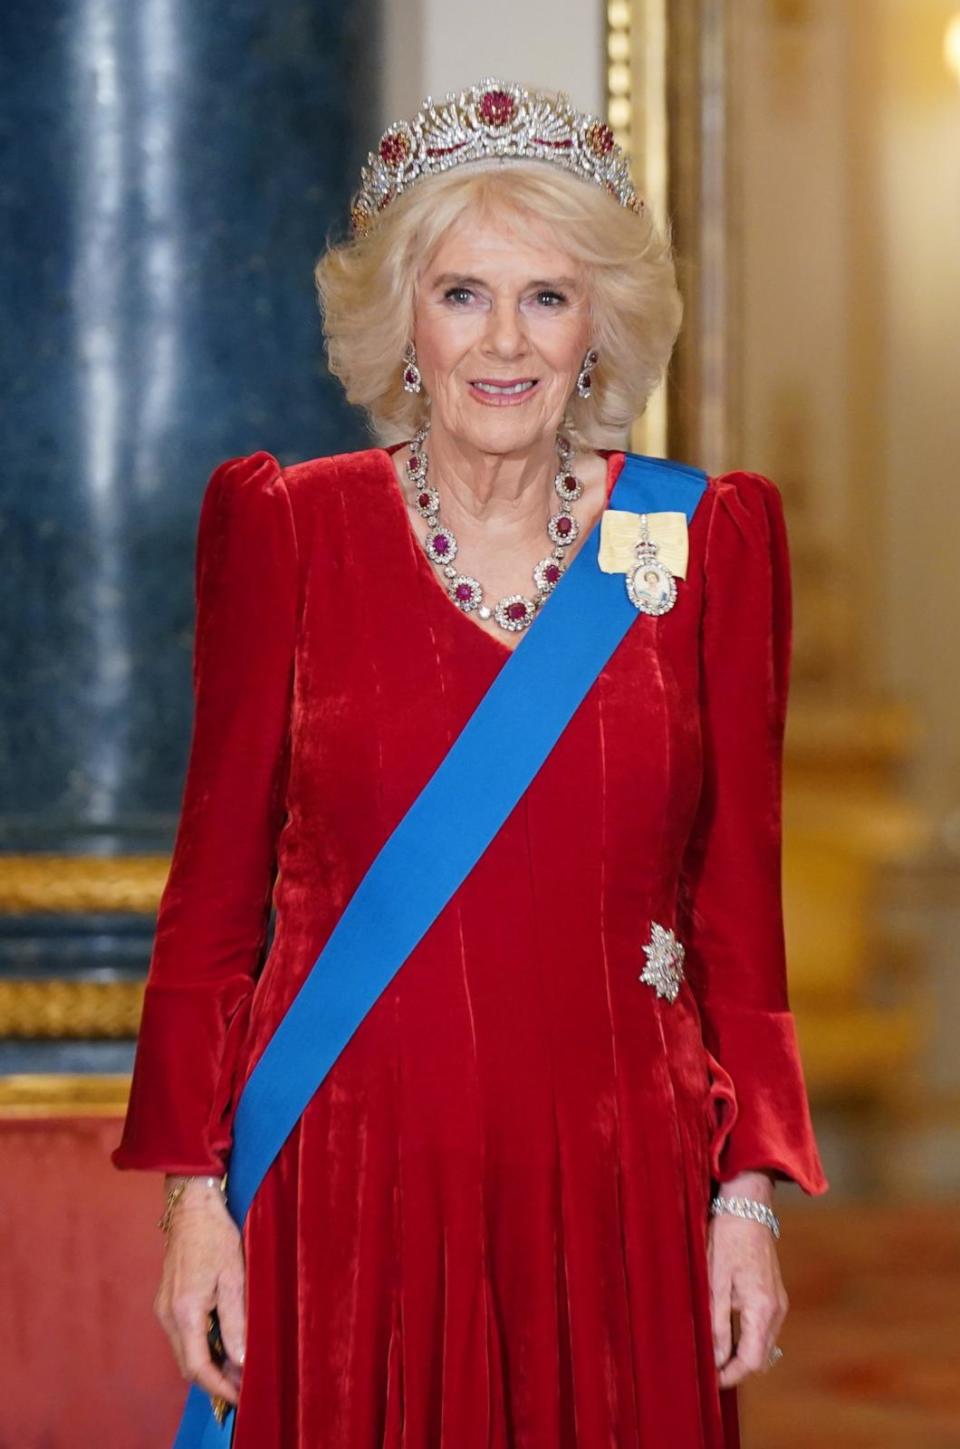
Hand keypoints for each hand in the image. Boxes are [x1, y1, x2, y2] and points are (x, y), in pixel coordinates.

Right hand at [154, 1177, 245, 1406]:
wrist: (190, 1206)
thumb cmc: (215, 1235)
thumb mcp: (234, 1276)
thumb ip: (235, 1320)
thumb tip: (240, 1360)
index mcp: (185, 1310)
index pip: (199, 1366)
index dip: (219, 1387)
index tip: (240, 1397)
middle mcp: (168, 1315)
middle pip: (188, 1364)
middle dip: (215, 1380)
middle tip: (244, 1386)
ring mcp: (164, 1308)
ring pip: (185, 1352)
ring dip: (209, 1364)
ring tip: (238, 1367)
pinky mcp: (167, 1301)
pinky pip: (183, 1336)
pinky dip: (202, 1346)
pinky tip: (223, 1343)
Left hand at [707, 1171, 787, 1388]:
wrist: (747, 1209)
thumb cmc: (727, 1240)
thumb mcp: (714, 1281)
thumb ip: (716, 1323)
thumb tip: (714, 1359)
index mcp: (762, 1309)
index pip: (751, 1361)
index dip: (730, 1375)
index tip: (708, 1380)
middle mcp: (776, 1310)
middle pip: (760, 1358)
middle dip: (735, 1367)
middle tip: (707, 1368)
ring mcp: (778, 1303)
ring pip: (762, 1345)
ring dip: (741, 1353)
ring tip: (713, 1351)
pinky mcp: (774, 1295)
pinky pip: (763, 1329)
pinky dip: (747, 1337)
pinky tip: (726, 1331)